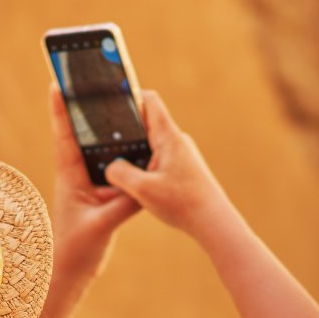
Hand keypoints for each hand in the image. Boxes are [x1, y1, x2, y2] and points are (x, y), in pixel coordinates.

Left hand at [48, 87, 139, 284]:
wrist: (71, 273)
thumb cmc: (75, 250)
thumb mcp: (101, 225)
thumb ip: (122, 205)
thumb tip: (143, 185)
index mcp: (69, 178)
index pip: (64, 137)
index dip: (60, 110)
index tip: (57, 83)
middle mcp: (77, 176)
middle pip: (81, 136)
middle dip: (85, 110)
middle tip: (91, 83)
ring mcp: (89, 186)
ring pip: (98, 151)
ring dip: (106, 131)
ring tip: (117, 105)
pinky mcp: (102, 196)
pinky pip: (113, 169)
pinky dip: (124, 156)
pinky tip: (139, 145)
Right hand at [99, 90, 233, 239]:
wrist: (214, 222)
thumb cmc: (182, 203)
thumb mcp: (142, 190)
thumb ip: (120, 174)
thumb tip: (110, 167)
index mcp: (168, 136)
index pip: (150, 100)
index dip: (130, 95)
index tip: (111, 102)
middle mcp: (177, 140)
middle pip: (148, 122)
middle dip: (127, 128)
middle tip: (105, 138)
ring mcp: (182, 154)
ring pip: (153, 142)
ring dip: (135, 149)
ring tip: (117, 162)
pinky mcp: (184, 168)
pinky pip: (159, 157)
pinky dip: (145, 163)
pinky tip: (136, 180)